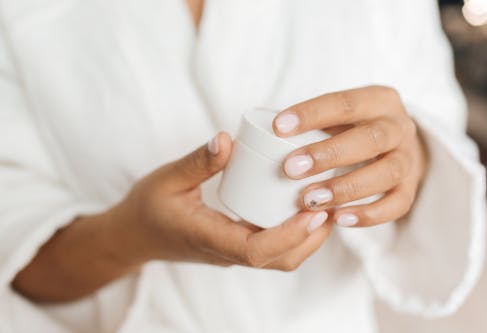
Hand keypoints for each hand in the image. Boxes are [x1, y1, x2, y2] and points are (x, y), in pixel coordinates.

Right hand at [117, 132, 332, 270]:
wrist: (135, 235)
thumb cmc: (148, 208)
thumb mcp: (167, 179)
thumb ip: (197, 161)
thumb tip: (227, 140)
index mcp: (209, 238)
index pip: (257, 251)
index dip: (291, 235)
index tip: (315, 210)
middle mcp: (226, 252)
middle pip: (280, 260)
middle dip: (311, 237)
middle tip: (332, 201)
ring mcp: (233, 252)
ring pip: (280, 258)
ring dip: (307, 237)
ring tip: (325, 203)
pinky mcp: (236, 245)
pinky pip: (272, 247)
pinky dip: (294, 232)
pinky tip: (302, 206)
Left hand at [273, 86, 427, 226]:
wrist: (398, 145)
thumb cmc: (354, 129)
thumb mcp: (340, 115)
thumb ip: (313, 123)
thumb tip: (259, 138)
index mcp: (379, 100)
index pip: (345, 103)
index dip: (312, 114)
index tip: (278, 127)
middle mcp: (399, 127)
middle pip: (370, 139)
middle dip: (328, 154)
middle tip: (291, 169)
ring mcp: (409, 159)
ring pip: (386, 172)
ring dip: (346, 188)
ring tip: (310, 200)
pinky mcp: (411, 188)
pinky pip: (397, 204)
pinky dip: (368, 214)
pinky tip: (339, 219)